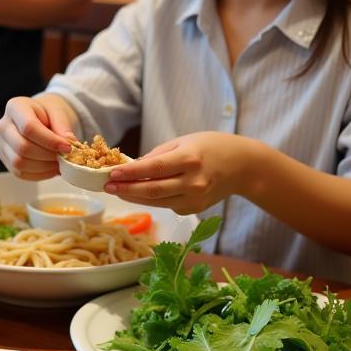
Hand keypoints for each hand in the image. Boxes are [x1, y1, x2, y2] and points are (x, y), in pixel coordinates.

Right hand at [0, 95, 78, 179]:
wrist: (39, 118)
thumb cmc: (47, 113)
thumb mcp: (58, 112)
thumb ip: (63, 126)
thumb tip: (69, 144)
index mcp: (15, 107)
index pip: (29, 128)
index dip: (50, 141)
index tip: (68, 147)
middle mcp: (3, 126)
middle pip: (22, 147)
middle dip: (47, 155)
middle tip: (65, 156)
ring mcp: (2, 145)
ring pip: (20, 163)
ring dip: (44, 167)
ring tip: (60, 162)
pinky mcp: (6, 160)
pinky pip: (20, 173)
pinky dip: (40, 174)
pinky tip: (52, 167)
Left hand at [105, 132, 254, 212]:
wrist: (243, 166)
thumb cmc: (211, 147)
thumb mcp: (183, 141)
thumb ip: (157, 155)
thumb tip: (132, 167)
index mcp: (189, 159)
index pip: (153, 169)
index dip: (130, 173)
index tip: (111, 173)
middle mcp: (193, 182)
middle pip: (152, 190)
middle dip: (126, 189)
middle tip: (107, 186)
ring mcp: (195, 198)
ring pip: (157, 201)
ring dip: (133, 197)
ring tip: (116, 191)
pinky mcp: (194, 209)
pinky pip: (167, 205)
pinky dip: (151, 200)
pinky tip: (139, 193)